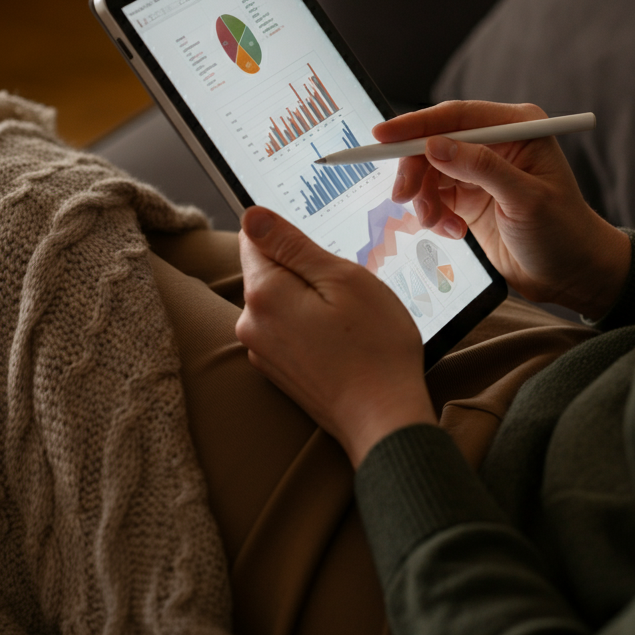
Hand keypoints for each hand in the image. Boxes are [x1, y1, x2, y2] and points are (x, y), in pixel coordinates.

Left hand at [235, 208, 434, 467]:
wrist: (383, 419)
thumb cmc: (374, 348)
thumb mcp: (343, 279)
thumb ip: (292, 245)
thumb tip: (252, 215)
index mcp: (264, 294)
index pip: (257, 237)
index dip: (294, 236)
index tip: (325, 252)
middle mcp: (251, 323)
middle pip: (271, 270)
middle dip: (308, 270)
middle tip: (349, 290)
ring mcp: (262, 351)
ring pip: (284, 301)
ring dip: (314, 300)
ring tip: (352, 319)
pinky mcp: (278, 370)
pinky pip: (291, 329)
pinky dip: (315, 326)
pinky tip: (345, 340)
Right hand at [375, 101, 630, 320]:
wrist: (571, 275)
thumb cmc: (563, 233)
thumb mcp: (525, 199)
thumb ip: (481, 168)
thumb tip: (435, 145)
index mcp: (517, 128)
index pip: (457, 116)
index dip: (416, 124)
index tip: (382, 135)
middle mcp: (496, 144)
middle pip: (435, 142)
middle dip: (415, 170)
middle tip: (402, 197)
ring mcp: (480, 171)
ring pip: (429, 172)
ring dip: (425, 198)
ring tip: (438, 224)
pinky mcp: (470, 198)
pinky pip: (434, 197)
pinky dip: (434, 215)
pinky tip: (454, 233)